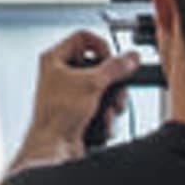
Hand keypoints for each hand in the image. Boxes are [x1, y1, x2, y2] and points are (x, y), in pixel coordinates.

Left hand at [26, 28, 125, 154]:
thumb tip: (130, 58)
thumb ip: (115, 68)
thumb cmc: (56, 115)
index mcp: (54, 58)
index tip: (112, 61)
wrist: (53, 147)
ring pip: (102, 88)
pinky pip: (100, 106)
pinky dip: (105, 115)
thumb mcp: (92, 84)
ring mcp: (69, 93)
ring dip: (111, 102)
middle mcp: (60, 73)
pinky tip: (101, 121)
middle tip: (116, 89)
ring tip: (109, 110)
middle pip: (98, 65)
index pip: (83, 37)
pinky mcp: (78, 111)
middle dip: (112, 82)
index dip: (102, 46)